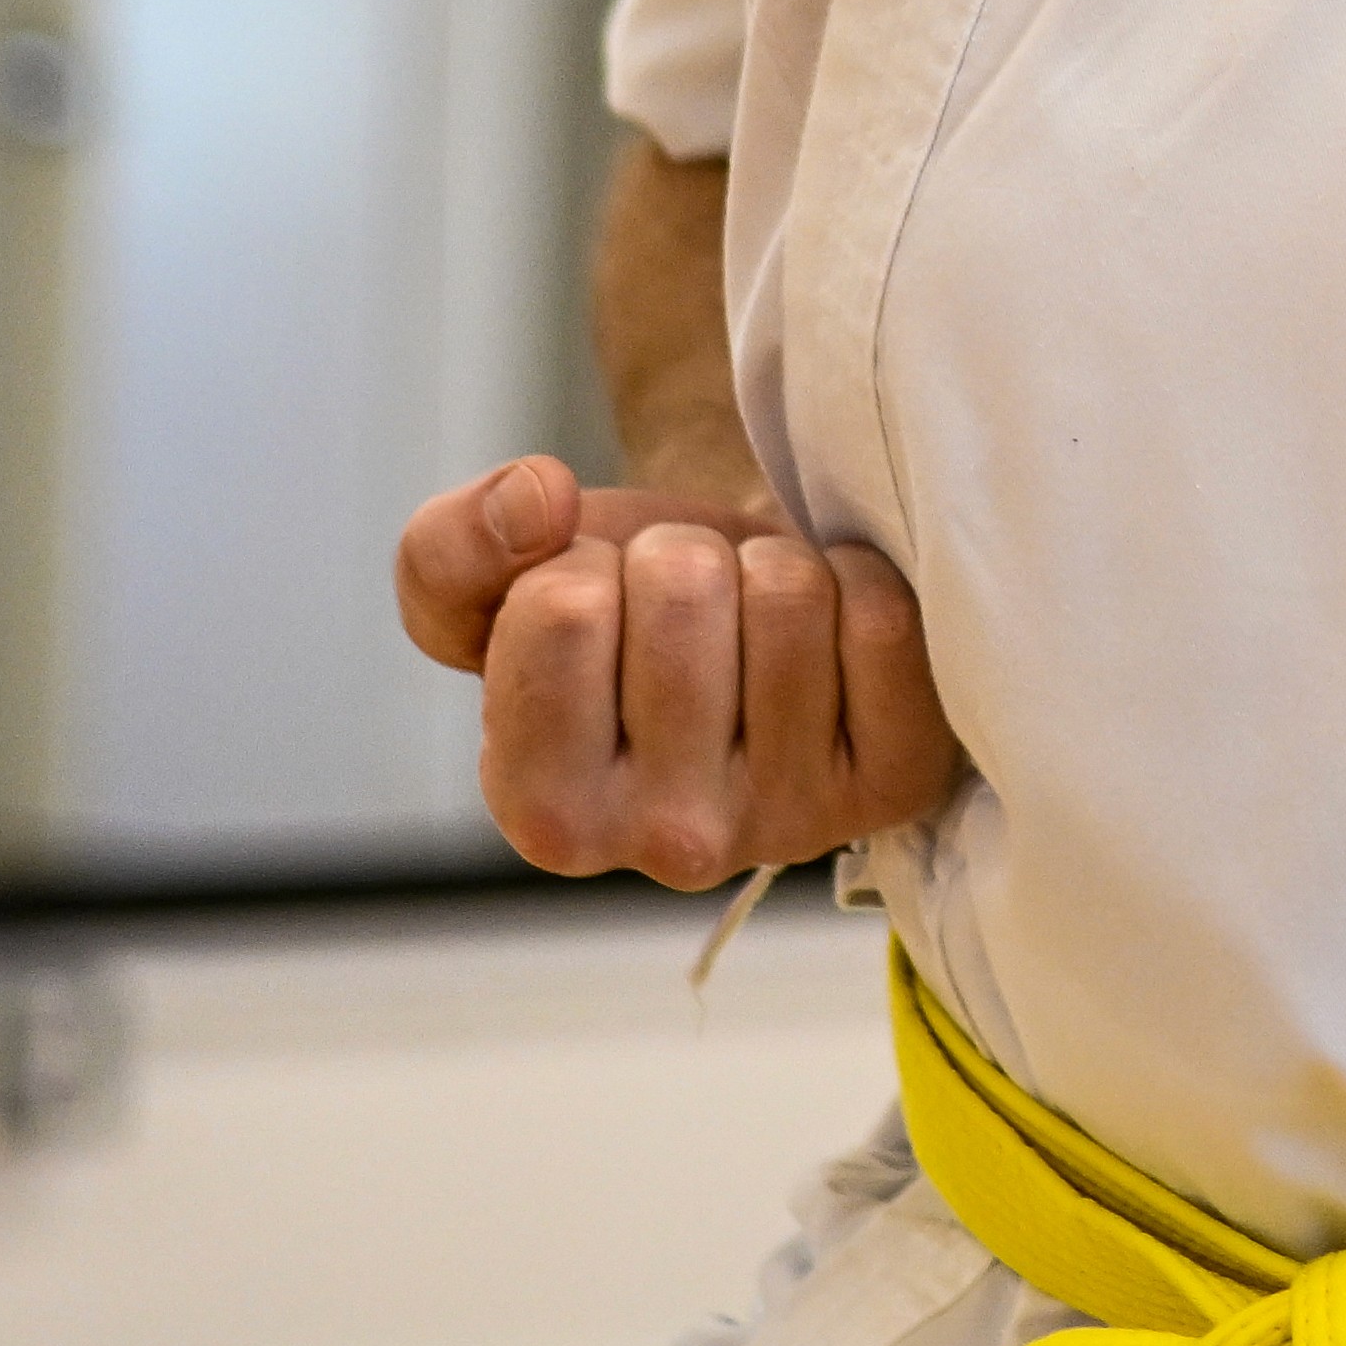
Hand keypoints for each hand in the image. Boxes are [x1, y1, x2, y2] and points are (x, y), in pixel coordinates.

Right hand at [398, 452, 956, 887]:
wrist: (731, 629)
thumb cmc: (606, 618)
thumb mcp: (484, 585)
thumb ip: (451, 547)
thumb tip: (539, 502)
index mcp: (545, 811)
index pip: (565, 608)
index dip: (578, 564)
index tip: (592, 609)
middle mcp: (669, 844)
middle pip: (686, 587)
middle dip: (679, 558)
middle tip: (683, 613)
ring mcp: (793, 820)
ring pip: (788, 594)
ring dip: (767, 569)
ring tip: (748, 623)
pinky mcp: (894, 779)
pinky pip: (882, 618)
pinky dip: (855, 584)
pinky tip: (823, 638)